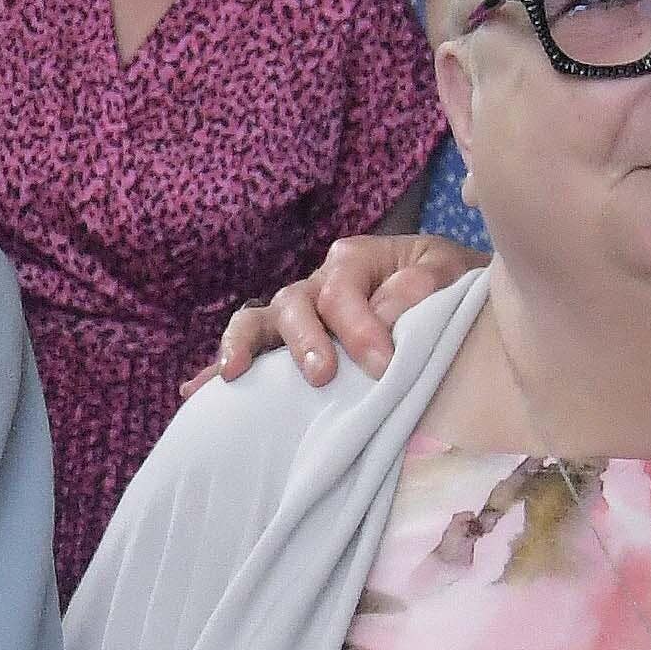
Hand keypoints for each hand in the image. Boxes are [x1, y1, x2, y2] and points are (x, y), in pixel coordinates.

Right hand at [210, 233, 468, 387]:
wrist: (456, 305)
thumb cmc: (451, 290)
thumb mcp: (450, 276)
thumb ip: (421, 288)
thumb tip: (381, 314)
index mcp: (356, 259)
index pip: (343, 289)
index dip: (358, 327)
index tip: (382, 366)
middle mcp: (319, 283)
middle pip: (294, 303)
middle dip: (304, 340)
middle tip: (321, 375)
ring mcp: (299, 314)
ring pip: (259, 320)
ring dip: (245, 347)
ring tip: (235, 375)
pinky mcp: (288, 346)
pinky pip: (249, 351)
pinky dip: (220, 367)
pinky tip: (195, 390)